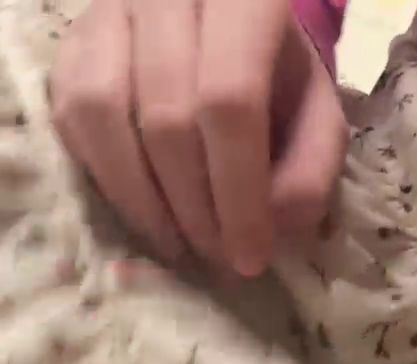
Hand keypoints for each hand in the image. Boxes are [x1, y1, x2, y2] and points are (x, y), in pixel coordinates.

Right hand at [50, 0, 347, 274]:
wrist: (228, 32)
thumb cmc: (279, 81)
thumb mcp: (318, 120)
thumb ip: (311, 172)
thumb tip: (275, 225)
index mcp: (244, 0)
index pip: (229, 101)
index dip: (238, 193)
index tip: (249, 256)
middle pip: (166, 118)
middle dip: (194, 209)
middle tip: (217, 257)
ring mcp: (110, 12)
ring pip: (104, 115)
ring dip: (143, 203)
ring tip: (179, 245)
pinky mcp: (73, 42)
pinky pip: (71, 117)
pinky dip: (108, 179)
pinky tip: (146, 210)